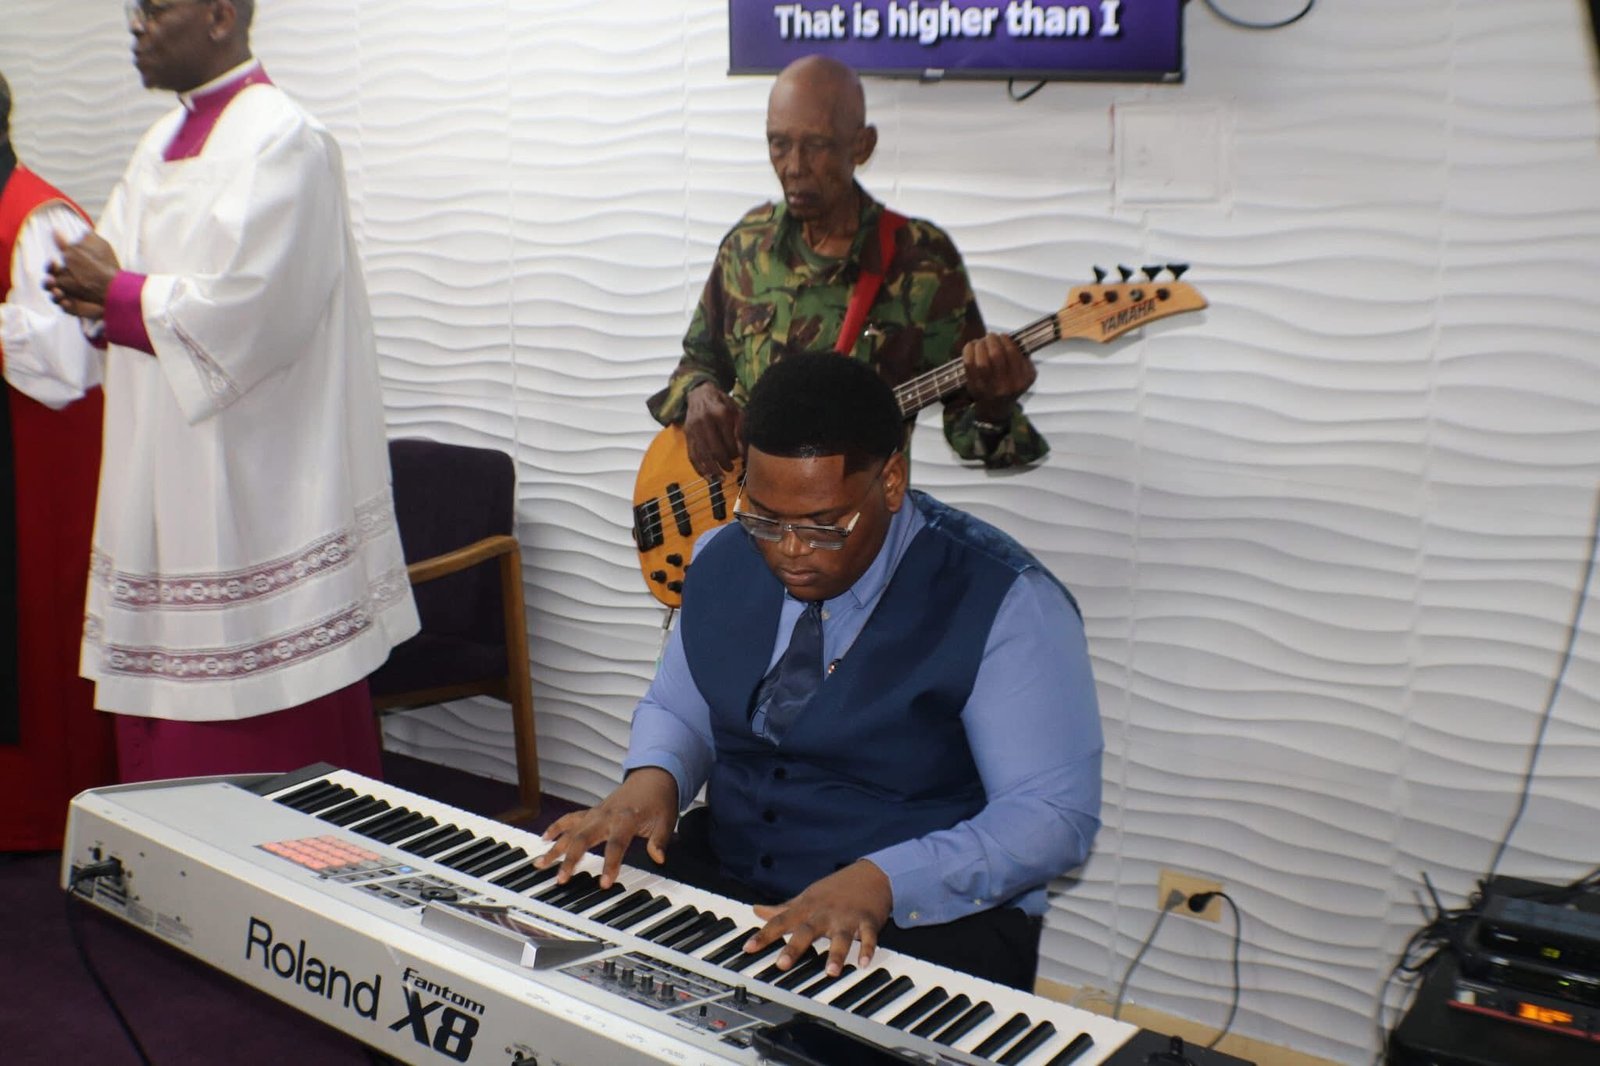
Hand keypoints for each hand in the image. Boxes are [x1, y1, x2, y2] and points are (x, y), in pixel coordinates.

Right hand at [46, 231, 119, 321]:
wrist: (116, 287)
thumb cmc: (99, 268)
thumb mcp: (85, 255)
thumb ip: (68, 246)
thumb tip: (55, 229)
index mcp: (64, 271)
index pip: (51, 269)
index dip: (50, 266)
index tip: (53, 261)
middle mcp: (64, 284)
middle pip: (49, 284)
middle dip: (47, 282)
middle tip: (51, 280)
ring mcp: (69, 296)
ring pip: (55, 296)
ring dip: (54, 294)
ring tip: (58, 292)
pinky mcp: (76, 308)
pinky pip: (66, 308)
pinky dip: (65, 305)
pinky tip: (66, 302)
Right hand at [535, 767, 677, 887]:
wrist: (652, 777)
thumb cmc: (659, 800)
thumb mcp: (667, 820)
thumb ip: (660, 840)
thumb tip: (659, 858)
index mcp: (626, 818)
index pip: (616, 844)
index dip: (610, 864)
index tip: (604, 884)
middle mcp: (607, 815)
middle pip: (583, 838)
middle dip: (570, 859)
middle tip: (561, 879)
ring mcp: (596, 813)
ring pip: (571, 830)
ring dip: (555, 847)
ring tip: (541, 864)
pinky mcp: (592, 812)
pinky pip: (570, 819)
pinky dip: (556, 827)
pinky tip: (544, 839)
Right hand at [683, 382, 743, 481]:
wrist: (700, 394)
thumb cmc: (722, 404)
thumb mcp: (736, 411)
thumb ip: (741, 431)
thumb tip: (743, 454)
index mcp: (720, 414)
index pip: (728, 441)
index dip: (735, 453)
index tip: (740, 457)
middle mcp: (704, 421)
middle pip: (715, 450)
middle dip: (724, 463)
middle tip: (731, 468)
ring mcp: (693, 429)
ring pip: (702, 455)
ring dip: (712, 470)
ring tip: (721, 478)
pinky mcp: (687, 435)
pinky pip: (692, 455)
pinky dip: (699, 469)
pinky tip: (707, 477)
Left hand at [747, 860, 892, 976]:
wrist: (872, 874)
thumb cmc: (835, 889)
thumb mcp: (806, 897)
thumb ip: (782, 908)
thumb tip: (756, 910)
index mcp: (808, 908)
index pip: (781, 921)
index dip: (764, 935)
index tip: (748, 948)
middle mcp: (825, 913)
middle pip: (807, 931)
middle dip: (794, 947)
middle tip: (782, 964)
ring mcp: (847, 917)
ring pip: (840, 937)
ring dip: (836, 954)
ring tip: (831, 972)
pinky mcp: (868, 921)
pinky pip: (869, 937)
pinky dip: (868, 949)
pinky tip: (864, 963)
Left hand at [961, 332, 1034, 422]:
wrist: (996, 409)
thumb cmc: (1010, 385)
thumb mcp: (1025, 375)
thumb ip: (1023, 358)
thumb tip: (1011, 338)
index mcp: (1022, 380)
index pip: (1012, 354)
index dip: (1006, 340)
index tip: (1002, 336)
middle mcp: (1006, 386)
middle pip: (996, 355)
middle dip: (992, 340)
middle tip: (990, 336)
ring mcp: (989, 388)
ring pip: (982, 361)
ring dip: (980, 345)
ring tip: (981, 341)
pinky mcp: (974, 387)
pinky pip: (969, 365)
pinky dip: (968, 351)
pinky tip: (971, 345)